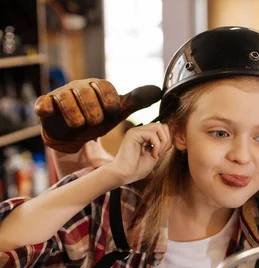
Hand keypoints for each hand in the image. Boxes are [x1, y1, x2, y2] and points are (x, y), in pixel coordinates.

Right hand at [34, 79, 161, 153]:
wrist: (73, 134)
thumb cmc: (96, 119)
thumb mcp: (117, 111)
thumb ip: (136, 101)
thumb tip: (159, 91)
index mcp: (97, 86)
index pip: (105, 87)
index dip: (109, 102)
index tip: (111, 113)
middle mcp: (78, 86)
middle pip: (86, 91)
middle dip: (93, 109)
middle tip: (95, 122)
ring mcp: (60, 94)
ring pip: (66, 98)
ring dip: (75, 115)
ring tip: (80, 125)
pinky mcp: (45, 105)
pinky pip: (44, 103)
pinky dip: (47, 108)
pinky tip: (50, 112)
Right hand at [108, 123, 171, 185]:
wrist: (124, 174)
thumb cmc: (137, 168)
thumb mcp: (155, 155)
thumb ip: (161, 146)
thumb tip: (171, 138)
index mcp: (144, 136)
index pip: (163, 129)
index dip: (167, 140)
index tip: (163, 153)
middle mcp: (140, 131)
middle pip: (162, 126)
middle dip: (167, 140)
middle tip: (161, 153)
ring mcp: (136, 131)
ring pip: (159, 127)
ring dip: (163, 142)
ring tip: (157, 154)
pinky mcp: (133, 134)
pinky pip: (152, 134)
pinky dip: (157, 145)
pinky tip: (153, 154)